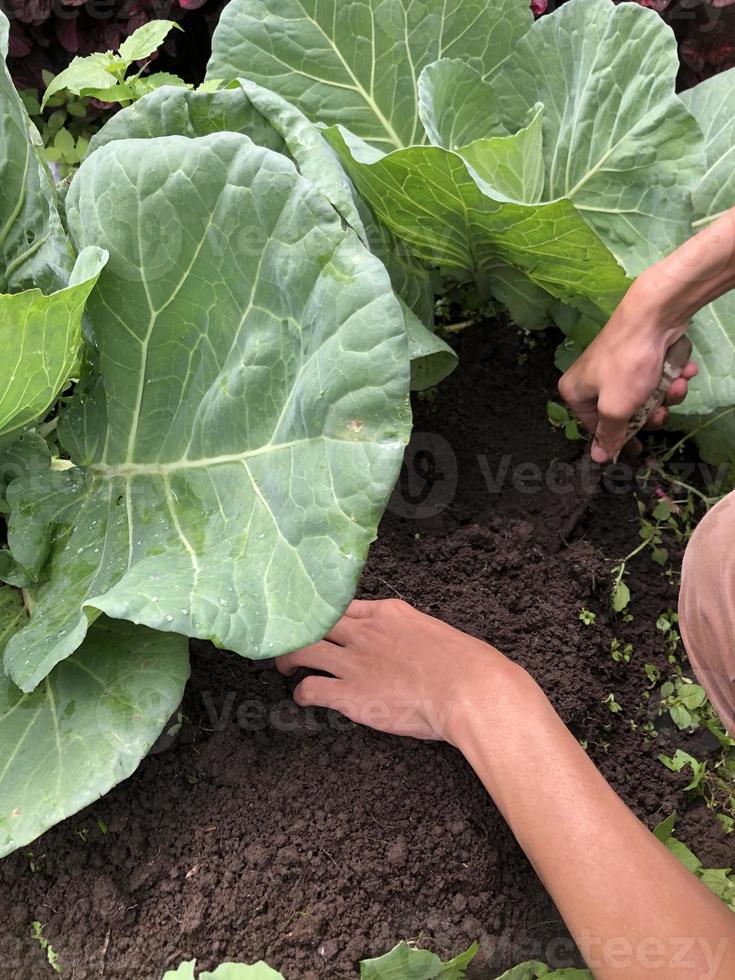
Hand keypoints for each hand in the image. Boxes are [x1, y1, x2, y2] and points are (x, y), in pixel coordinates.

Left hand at [276, 598, 519, 743]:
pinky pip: (311, 688)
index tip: (322, 623)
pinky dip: (301, 693)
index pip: (346, 605)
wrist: (466, 688)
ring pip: (303, 649)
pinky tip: (302, 698)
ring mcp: (354, 661)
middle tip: (291, 640)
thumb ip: (414, 634)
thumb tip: (413, 647)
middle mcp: (365, 632)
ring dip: (288, 658)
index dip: (329, 615)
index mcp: (388, 613)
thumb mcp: (435, 633)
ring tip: (283, 667)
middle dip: (299, 630)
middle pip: (316, 622)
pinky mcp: (349, 694)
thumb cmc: (464, 665)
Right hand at [558, 279, 697, 462]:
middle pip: (622, 413)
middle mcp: (591, 380)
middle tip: (662, 412)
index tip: (639, 447)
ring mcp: (615, 367)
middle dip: (649, 414)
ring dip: (664, 396)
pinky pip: (652, 378)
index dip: (620, 438)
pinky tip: (681, 373)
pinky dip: (669, 378)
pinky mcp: (636, 356)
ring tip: (675, 385)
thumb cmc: (627, 366)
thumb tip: (598, 458)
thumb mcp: (616, 408)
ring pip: (642, 396)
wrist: (654, 316)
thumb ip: (609, 434)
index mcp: (576, 392)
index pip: (596, 427)